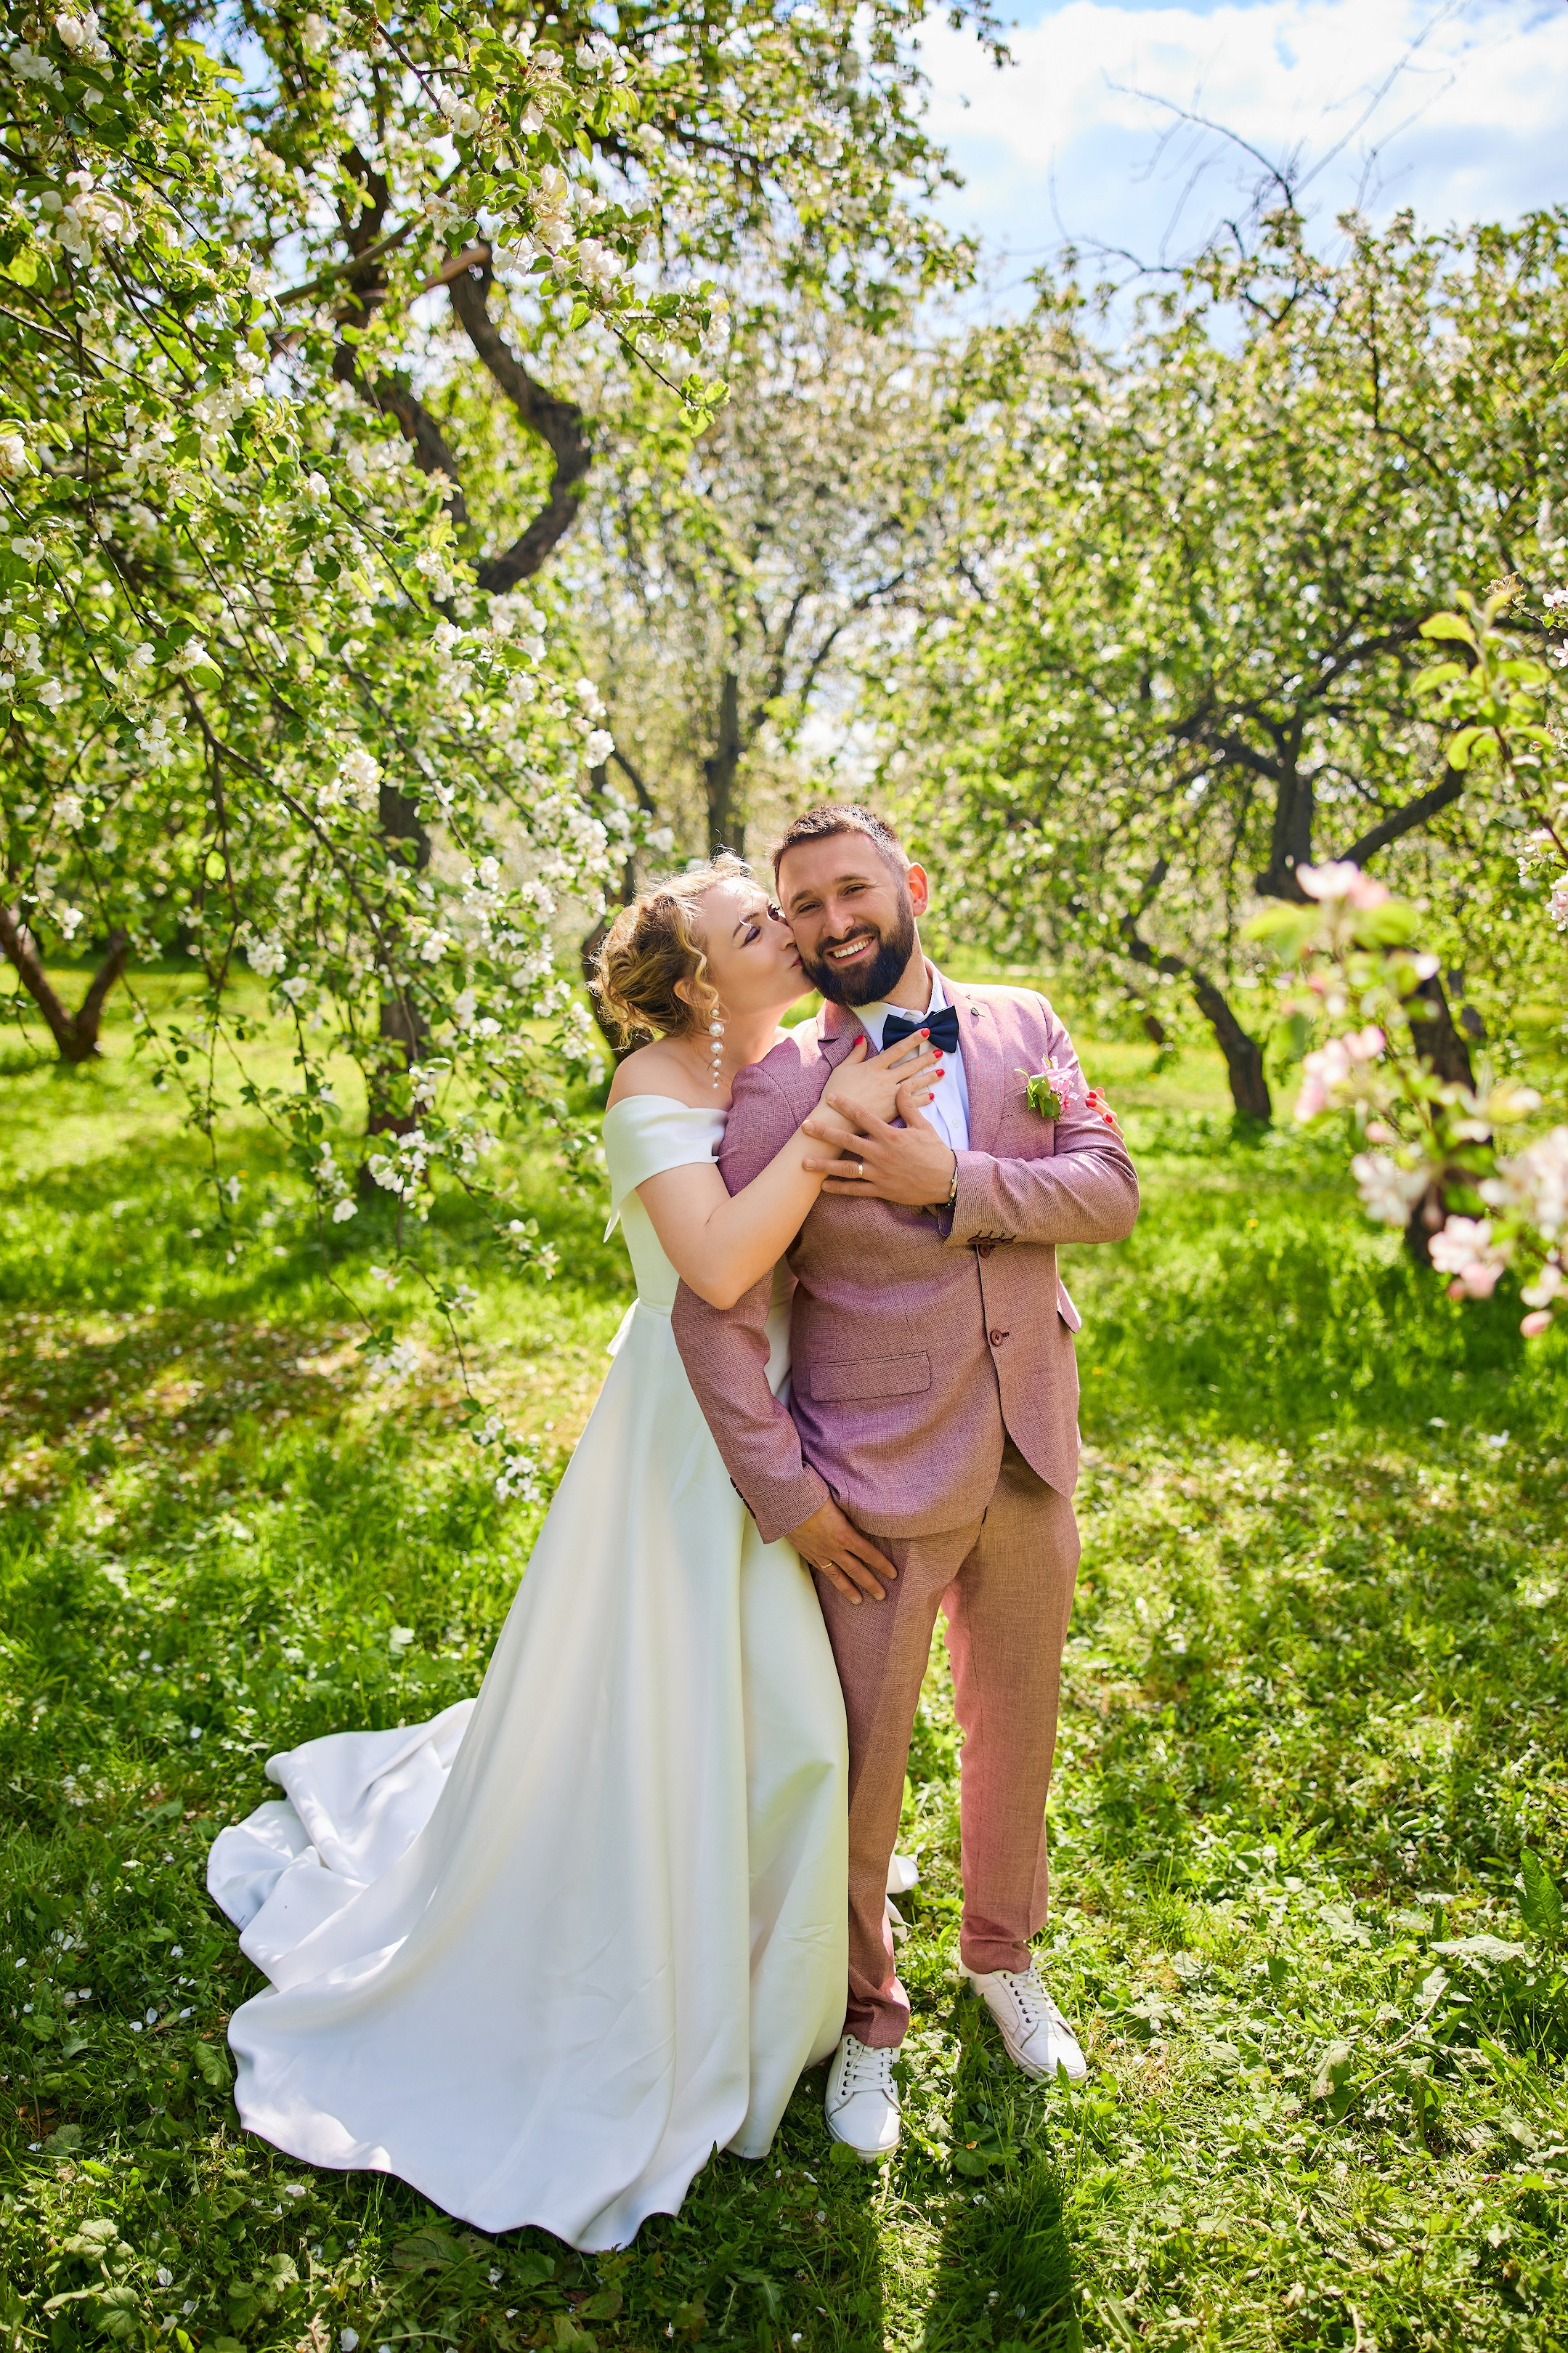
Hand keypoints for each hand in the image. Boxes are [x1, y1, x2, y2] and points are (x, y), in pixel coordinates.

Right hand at [789, 1498, 897, 1604]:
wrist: (786, 1501)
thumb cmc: (813, 1495)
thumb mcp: (839, 1503)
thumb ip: (851, 1516)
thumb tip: (863, 1521)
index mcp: (844, 1534)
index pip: (868, 1553)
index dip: (882, 1565)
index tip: (892, 1574)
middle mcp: (833, 1548)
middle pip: (855, 1570)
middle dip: (870, 1584)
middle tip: (881, 1596)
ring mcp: (818, 1552)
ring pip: (836, 1575)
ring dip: (849, 1589)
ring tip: (858, 1601)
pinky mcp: (805, 1551)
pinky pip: (820, 1568)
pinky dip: (828, 1576)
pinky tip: (833, 1581)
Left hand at [801, 1096, 957, 1207]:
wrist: (946, 1181)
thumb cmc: (935, 1152)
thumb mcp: (923, 1126)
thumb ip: (908, 1106)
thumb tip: (901, 1085)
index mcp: (890, 1136)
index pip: (863, 1116)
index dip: (845, 1106)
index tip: (830, 1098)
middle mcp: (881, 1154)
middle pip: (847, 1140)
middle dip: (824, 1132)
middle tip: (805, 1126)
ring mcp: (879, 1173)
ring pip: (846, 1168)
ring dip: (824, 1165)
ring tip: (804, 1162)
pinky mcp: (880, 1190)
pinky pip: (855, 1190)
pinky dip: (839, 1188)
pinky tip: (823, 1186)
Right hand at [818, 1033, 940, 1135]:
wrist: (836, 1117)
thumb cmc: (836, 1092)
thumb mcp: (843, 1068)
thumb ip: (856, 1053)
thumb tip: (862, 1038)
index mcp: (874, 1066)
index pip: (898, 1049)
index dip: (913, 1040)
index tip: (925, 1032)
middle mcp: (885, 1079)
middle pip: (910, 1066)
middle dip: (926, 1058)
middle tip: (940, 1052)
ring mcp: (890, 1095)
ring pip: (914, 1083)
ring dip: (929, 1077)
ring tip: (942, 1072)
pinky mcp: (892, 1110)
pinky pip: (911, 1103)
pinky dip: (922, 1099)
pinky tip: (931, 1096)